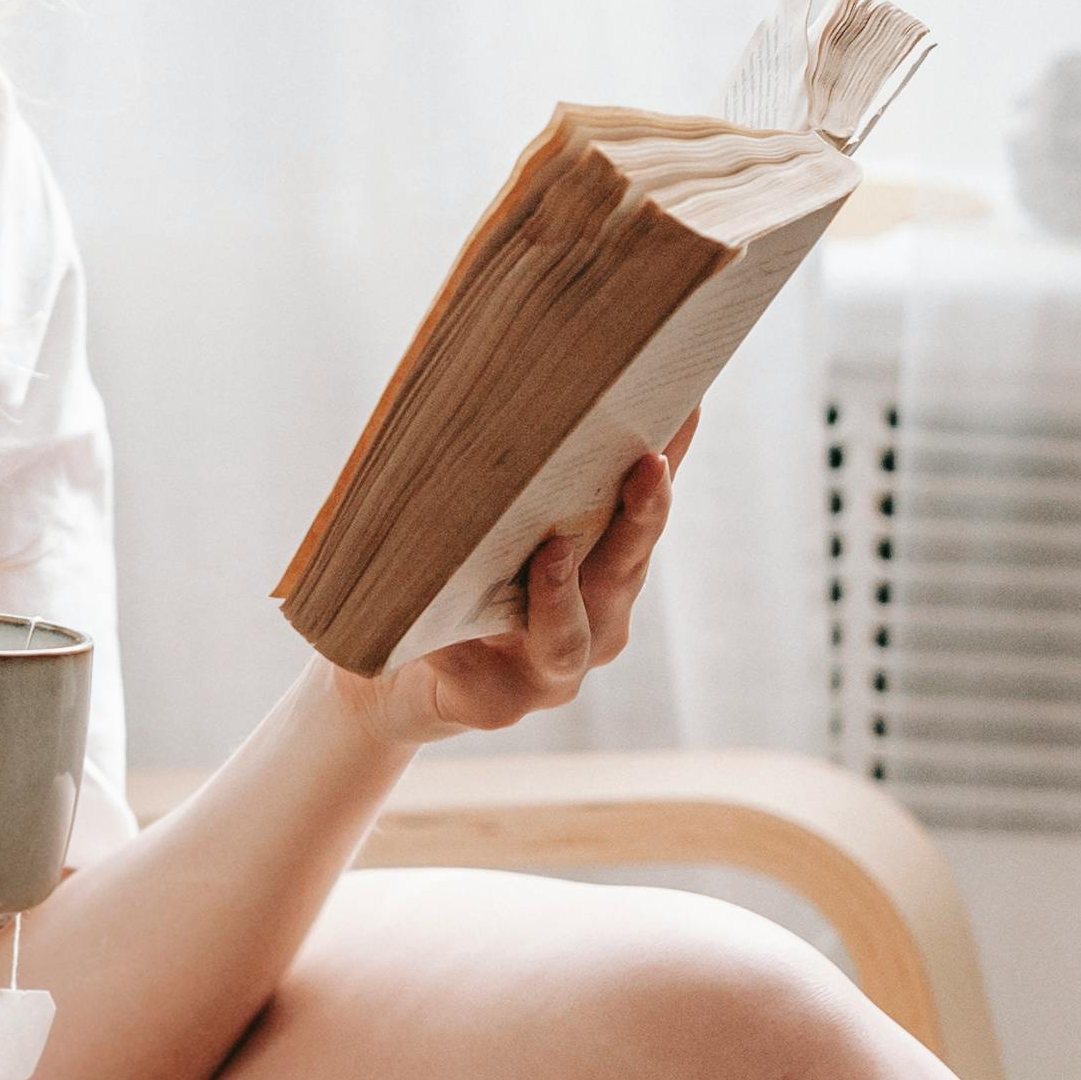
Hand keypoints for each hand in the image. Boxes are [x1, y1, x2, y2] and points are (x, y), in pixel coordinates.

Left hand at [349, 421, 696, 752]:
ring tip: (555, 549)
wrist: (394, 672)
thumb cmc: (450, 578)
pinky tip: (473, 615)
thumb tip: (524, 375)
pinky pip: (493, 671)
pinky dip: (483, 639)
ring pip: (572, 634)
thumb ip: (510, 473)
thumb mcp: (484, 521)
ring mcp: (553, 670)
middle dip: (642, 515)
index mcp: (602, 569)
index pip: (642, 505)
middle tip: (648, 463)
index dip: (670, 453)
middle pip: (625, 567)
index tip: (686, 398)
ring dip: (564, 589)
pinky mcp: (500, 703)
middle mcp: (596, 620)